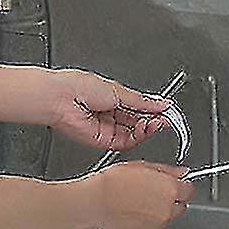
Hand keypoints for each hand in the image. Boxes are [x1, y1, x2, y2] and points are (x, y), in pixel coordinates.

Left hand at [43, 68, 173, 151]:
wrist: (61, 98)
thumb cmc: (80, 86)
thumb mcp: (119, 90)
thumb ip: (142, 101)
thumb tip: (161, 103)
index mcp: (112, 97)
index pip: (138, 107)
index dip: (154, 110)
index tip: (167, 111)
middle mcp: (110, 113)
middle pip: (137, 121)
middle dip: (153, 120)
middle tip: (165, 119)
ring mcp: (106, 128)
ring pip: (133, 133)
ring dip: (147, 128)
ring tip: (156, 122)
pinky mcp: (102, 141)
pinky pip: (125, 142)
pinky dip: (138, 136)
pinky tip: (145, 128)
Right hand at [86, 160, 194, 228]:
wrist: (94, 202)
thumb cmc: (112, 183)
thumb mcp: (142, 166)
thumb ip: (168, 170)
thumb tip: (182, 173)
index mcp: (169, 190)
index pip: (189, 189)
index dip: (180, 185)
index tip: (174, 184)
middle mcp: (166, 210)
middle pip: (180, 205)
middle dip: (171, 199)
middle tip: (153, 192)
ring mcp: (156, 226)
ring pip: (166, 218)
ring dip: (159, 211)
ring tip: (138, 202)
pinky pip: (152, 228)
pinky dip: (147, 222)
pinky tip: (133, 212)